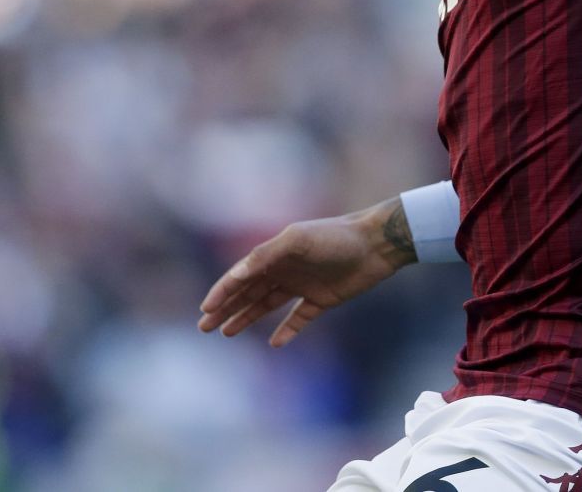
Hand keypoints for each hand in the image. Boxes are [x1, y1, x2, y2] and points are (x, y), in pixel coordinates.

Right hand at [197, 198, 416, 346]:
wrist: (376, 244)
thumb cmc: (336, 237)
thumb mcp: (298, 240)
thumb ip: (266, 255)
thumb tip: (236, 273)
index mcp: (276, 253)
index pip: (241, 275)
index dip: (222, 292)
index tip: (205, 310)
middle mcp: (286, 268)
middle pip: (249, 292)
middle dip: (226, 308)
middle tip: (205, 327)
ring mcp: (303, 285)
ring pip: (267, 305)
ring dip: (247, 318)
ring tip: (227, 332)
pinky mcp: (322, 300)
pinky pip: (298, 318)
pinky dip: (286, 330)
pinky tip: (274, 343)